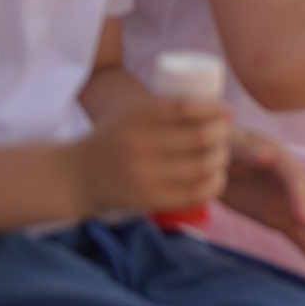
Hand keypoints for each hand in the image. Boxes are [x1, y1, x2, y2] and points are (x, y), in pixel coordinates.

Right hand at [72, 93, 229, 214]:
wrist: (76, 175)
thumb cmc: (114, 139)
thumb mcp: (131, 115)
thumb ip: (163, 109)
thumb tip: (218, 108)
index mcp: (137, 116)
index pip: (186, 107)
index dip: (215, 109)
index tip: (228, 111)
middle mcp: (140, 143)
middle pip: (201, 137)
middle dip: (224, 134)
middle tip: (226, 135)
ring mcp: (145, 173)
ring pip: (202, 165)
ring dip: (222, 159)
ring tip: (223, 156)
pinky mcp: (148, 198)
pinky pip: (193, 192)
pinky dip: (214, 184)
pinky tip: (218, 178)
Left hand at [219, 131, 304, 273]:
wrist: (213, 157)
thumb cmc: (219, 146)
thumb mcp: (228, 146)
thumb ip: (246, 152)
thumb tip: (267, 157)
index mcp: (281, 161)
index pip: (295, 181)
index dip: (300, 199)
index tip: (302, 220)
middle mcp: (294, 183)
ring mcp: (289, 203)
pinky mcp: (280, 219)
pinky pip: (301, 238)